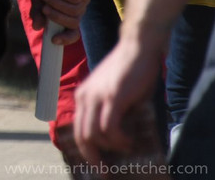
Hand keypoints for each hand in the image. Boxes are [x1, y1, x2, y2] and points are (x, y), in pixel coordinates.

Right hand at [29, 0, 90, 44]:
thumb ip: (37, 13)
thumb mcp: (38, 0)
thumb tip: (37, 27)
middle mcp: (79, 11)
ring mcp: (84, 1)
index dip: (66, 39)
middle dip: (57, 16)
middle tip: (44, 8)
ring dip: (57, 3)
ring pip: (74, 10)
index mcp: (68, 17)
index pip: (73, 33)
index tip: (53, 40)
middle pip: (73, 22)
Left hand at [75, 33, 164, 162]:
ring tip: (126, 148)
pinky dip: (118, 139)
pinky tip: (128, 140)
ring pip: (94, 134)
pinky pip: (109, 128)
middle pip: (82, 136)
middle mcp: (84, 97)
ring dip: (111, 147)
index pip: (77, 129)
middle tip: (106, 172)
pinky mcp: (112, 97)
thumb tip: (116, 136)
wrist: (136, 47)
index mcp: (83, 96)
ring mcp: (97, 97)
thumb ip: (110, 110)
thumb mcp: (113, 92)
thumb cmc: (129, 70)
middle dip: (93, 158)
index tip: (96, 164)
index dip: (86, 150)